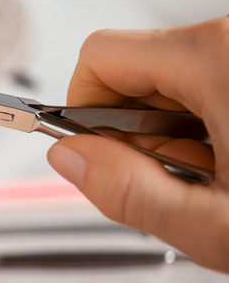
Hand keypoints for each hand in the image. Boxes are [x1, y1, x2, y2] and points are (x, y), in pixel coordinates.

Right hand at [47, 17, 227, 270]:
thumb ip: (127, 192)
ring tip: (215, 175)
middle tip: (176, 178)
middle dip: (134, 131)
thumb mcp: (216, 226)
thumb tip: (67, 158)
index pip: (100, 56)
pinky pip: (202, 83)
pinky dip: (202, 125)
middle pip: (133, 70)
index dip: (80, 108)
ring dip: (172, 134)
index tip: (98, 152)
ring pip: (167, 81)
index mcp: (215, 59)